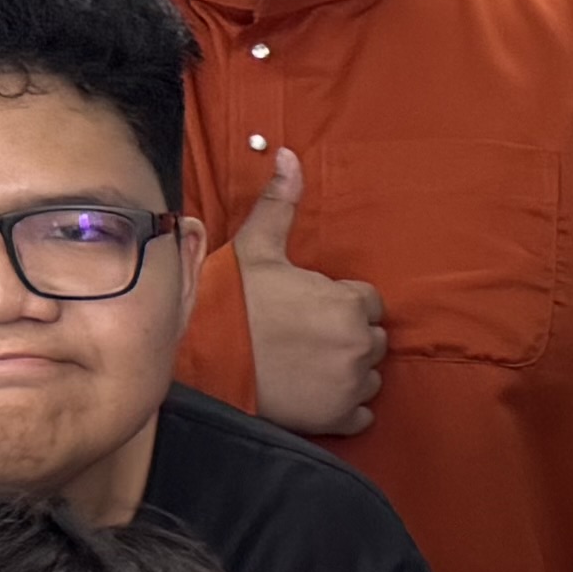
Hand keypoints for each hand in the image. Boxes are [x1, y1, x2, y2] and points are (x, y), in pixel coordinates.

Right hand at [235, 148, 388, 436]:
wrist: (202, 359)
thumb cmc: (231, 301)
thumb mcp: (257, 247)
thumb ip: (281, 203)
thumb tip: (288, 154)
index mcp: (349, 303)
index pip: (367, 302)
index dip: (339, 302)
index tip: (310, 307)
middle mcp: (358, 345)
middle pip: (370, 339)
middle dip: (345, 335)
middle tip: (304, 336)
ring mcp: (350, 385)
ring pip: (369, 376)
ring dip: (347, 371)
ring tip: (307, 363)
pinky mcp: (338, 418)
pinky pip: (361, 413)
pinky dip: (344, 406)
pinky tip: (315, 392)